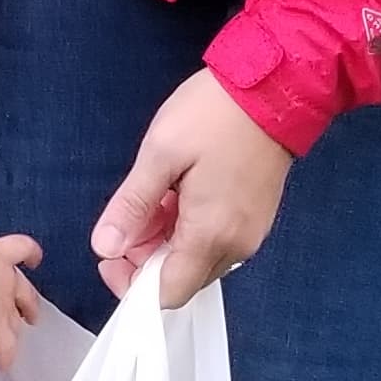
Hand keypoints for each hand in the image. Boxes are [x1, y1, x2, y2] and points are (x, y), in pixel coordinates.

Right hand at [0, 234, 43, 366]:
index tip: (33, 258)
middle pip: (26, 292)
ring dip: (14, 331)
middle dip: (29, 304)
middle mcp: (4, 278)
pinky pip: (6, 347)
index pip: (19, 247)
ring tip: (12, 342)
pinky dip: (5, 357)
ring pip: (16, 321)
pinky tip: (3, 364)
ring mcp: (3, 304)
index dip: (29, 254)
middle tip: (29, 311)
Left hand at [91, 69, 292, 310]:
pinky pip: (216, 241)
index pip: (167, 294)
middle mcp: (236, 245)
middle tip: (132, 212)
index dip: (132, 285)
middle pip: (181, 279)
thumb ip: (132, 206)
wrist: (275, 86)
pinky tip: (180, 192)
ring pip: (197, 259)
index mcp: (211, 235)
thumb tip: (105, 247)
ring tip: (157, 193)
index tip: (111, 253)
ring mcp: (251, 233)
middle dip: (146, 257)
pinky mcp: (256, 218)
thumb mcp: (160, 154)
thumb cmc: (215, 114)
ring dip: (166, 240)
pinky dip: (189, 229)